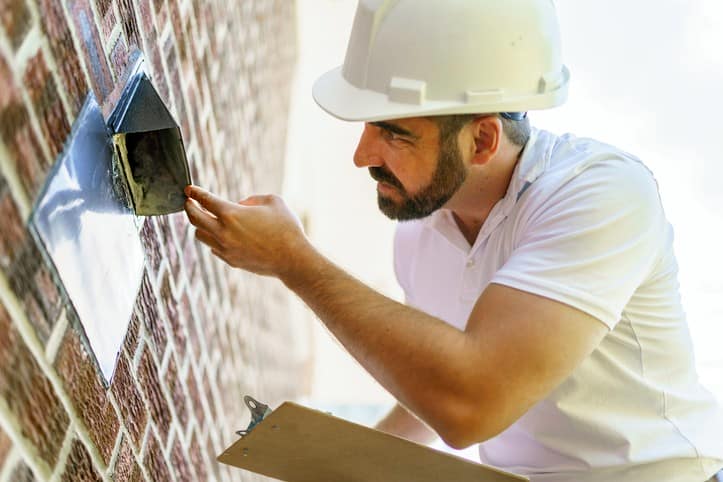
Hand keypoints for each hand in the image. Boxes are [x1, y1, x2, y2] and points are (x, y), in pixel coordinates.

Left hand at [184, 185, 311, 278]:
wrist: (292, 259)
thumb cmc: (286, 227)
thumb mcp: (273, 201)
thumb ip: (252, 199)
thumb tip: (240, 205)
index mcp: (232, 214)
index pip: (205, 200)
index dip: (195, 192)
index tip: (189, 189)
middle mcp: (223, 232)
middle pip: (194, 218)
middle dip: (189, 207)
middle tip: (189, 202)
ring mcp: (225, 249)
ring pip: (200, 235)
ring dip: (200, 225)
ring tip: (205, 219)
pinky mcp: (231, 261)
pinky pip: (214, 248)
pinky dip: (213, 240)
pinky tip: (221, 235)